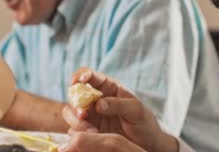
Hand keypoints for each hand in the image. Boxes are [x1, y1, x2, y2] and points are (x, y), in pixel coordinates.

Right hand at [61, 68, 177, 151]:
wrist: (147, 144)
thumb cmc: (144, 122)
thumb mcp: (136, 110)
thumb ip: (117, 104)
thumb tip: (98, 104)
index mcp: (107, 87)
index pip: (88, 74)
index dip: (79, 75)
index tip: (77, 82)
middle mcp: (94, 99)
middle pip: (74, 94)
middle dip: (75, 103)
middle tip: (82, 114)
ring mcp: (90, 114)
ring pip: (70, 112)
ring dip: (76, 120)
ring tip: (92, 131)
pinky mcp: (87, 129)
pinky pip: (74, 128)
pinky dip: (78, 132)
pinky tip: (93, 137)